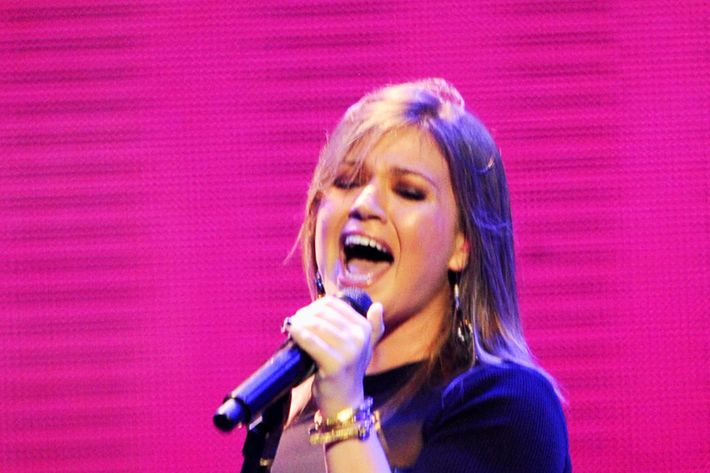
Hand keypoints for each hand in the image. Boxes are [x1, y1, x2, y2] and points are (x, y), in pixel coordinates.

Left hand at [286, 296, 384, 416]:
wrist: (345, 401)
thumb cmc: (349, 370)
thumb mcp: (365, 346)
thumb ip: (373, 326)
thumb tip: (377, 305)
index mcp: (364, 328)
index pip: (333, 304)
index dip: (314, 306)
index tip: (304, 315)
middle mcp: (359, 337)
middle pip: (323, 313)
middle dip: (304, 314)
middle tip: (294, 322)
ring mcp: (349, 351)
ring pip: (316, 325)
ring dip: (299, 323)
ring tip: (291, 328)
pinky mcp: (335, 364)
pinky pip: (312, 342)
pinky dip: (299, 334)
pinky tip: (292, 332)